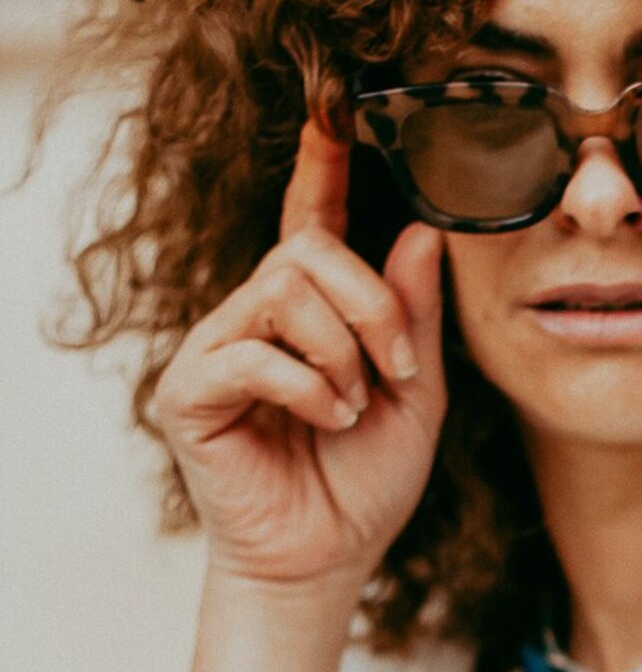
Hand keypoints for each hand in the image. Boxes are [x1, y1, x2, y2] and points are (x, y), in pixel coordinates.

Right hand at [150, 125, 446, 598]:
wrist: (329, 559)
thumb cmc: (366, 480)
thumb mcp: (415, 394)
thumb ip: (413, 318)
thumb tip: (421, 232)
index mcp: (310, 310)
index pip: (309, 221)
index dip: (319, 166)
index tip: (335, 112)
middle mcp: (256, 316)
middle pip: (306, 253)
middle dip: (370, 306)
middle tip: (396, 370)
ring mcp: (217, 349)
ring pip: (282, 292)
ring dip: (341, 349)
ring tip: (355, 404)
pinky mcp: (189, 390)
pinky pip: (250, 351)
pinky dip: (306, 385)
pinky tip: (328, 419)